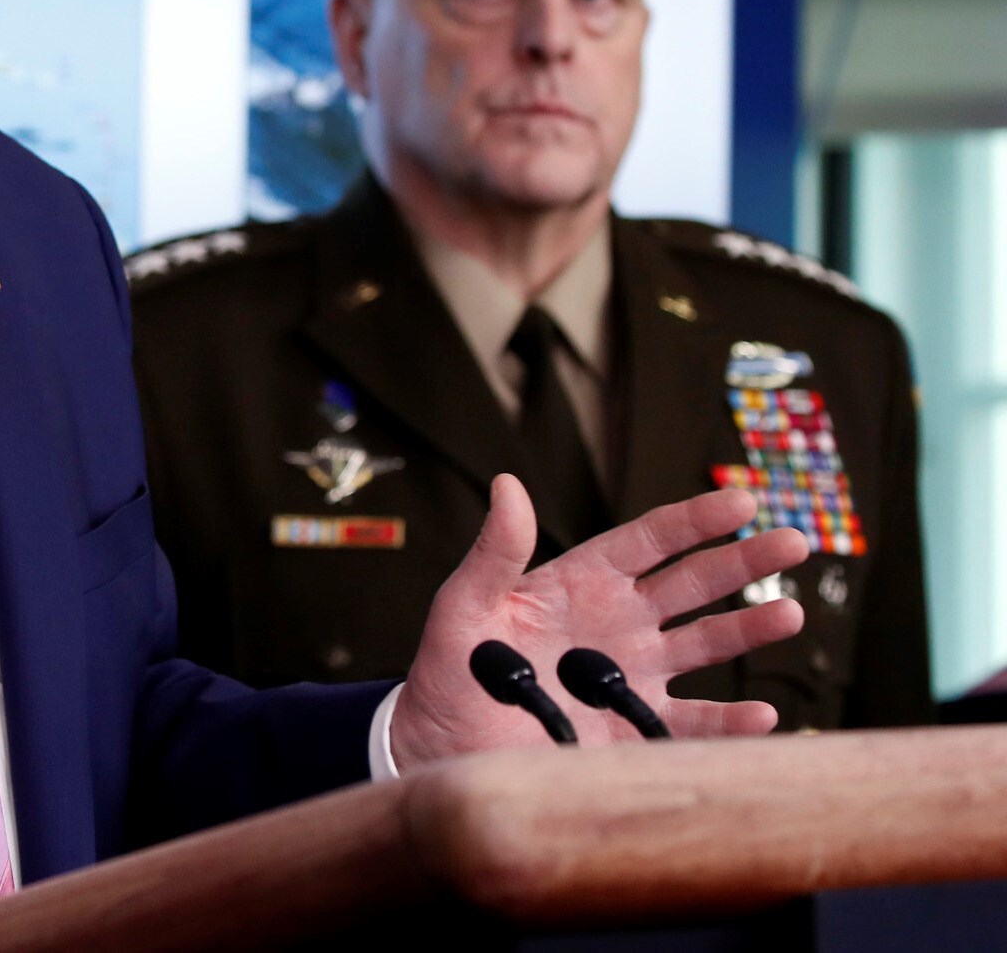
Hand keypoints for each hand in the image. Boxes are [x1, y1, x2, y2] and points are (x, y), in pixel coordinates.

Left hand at [389, 475, 807, 770]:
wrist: (443, 752)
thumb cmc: (447, 675)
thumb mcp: (461, 610)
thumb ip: (492, 554)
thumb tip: (508, 485)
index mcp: (579, 584)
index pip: (648, 541)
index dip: (694, 521)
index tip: (741, 500)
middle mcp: (615, 624)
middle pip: (693, 583)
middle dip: (743, 562)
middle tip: (793, 541)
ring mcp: (631, 677)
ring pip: (705, 645)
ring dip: (749, 630)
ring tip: (790, 615)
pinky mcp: (634, 731)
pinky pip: (694, 723)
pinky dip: (729, 723)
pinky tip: (761, 716)